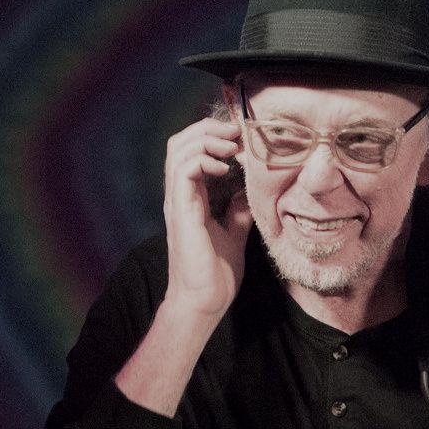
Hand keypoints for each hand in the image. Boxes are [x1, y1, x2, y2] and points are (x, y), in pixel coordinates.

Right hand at [162, 118, 252, 318]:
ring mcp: (177, 202)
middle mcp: (180, 195)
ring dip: (206, 138)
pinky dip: (203, 159)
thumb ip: (238, 210)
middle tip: (236, 131)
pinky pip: (183, 170)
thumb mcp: (234, 233)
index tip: (242, 138)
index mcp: (191, 197)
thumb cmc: (216, 274)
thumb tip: (251, 190)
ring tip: (232, 145)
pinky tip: (224, 166)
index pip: (192, 151)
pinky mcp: (181, 211)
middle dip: (208, 128)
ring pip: (178, 150)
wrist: (204, 301)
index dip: (213, 135)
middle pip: (181, 142)